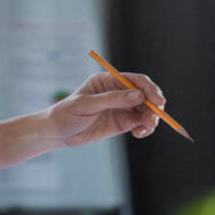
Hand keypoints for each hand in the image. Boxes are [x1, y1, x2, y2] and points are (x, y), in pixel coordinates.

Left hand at [46, 71, 166, 147]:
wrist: (57, 132)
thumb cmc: (67, 113)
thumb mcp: (87, 104)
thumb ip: (112, 100)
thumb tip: (139, 96)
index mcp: (109, 80)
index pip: (135, 80)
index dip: (149, 89)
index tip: (157, 101)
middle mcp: (118, 92)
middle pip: (145, 95)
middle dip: (153, 106)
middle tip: (154, 119)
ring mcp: (121, 108)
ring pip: (145, 110)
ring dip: (150, 119)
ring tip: (146, 128)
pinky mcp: (122, 123)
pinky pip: (139, 123)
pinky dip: (144, 128)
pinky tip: (139, 133)